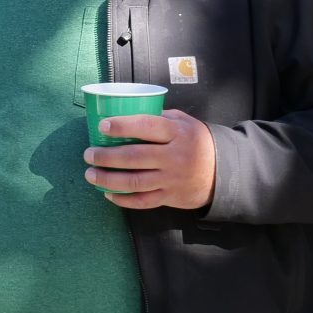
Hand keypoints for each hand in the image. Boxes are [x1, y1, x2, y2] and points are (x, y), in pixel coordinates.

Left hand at [82, 109, 216, 210]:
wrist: (224, 173)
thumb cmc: (197, 142)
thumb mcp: (185, 123)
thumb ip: (160, 117)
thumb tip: (128, 111)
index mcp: (177, 133)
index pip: (146, 126)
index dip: (122, 126)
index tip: (102, 126)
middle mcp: (174, 156)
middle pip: (134, 157)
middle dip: (106, 156)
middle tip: (88, 154)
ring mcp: (172, 179)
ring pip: (135, 181)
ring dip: (108, 179)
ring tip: (91, 174)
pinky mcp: (170, 197)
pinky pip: (143, 201)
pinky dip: (123, 199)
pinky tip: (108, 194)